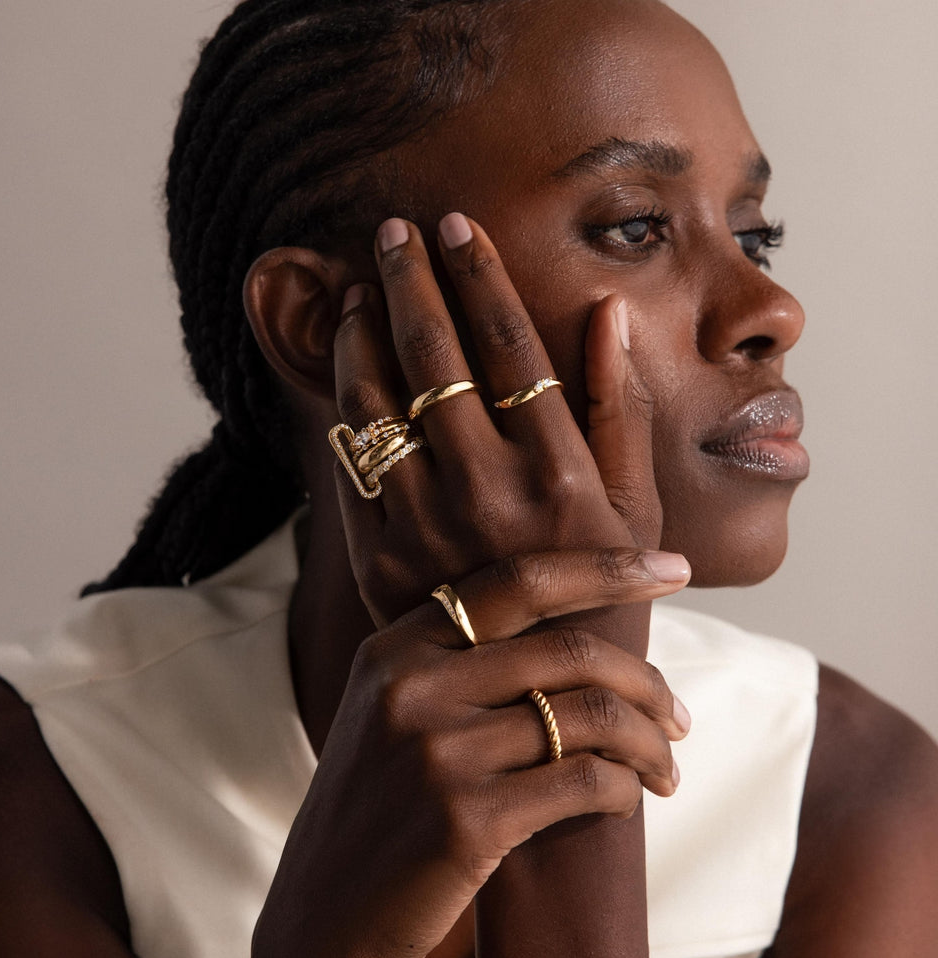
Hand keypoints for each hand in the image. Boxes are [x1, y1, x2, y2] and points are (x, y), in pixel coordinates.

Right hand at [250, 549, 687, 957]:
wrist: (323, 921)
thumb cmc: (380, 813)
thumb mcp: (394, 717)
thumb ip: (460, 667)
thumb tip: (581, 641)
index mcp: (397, 648)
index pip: (517, 580)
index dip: (605, 567)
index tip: (671, 568)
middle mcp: (412, 686)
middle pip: (568, 650)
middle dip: (647, 682)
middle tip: (679, 717)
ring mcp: (436, 751)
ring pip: (590, 715)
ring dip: (650, 742)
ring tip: (666, 770)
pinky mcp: (465, 819)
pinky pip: (585, 781)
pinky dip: (625, 788)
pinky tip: (627, 799)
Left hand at [331, 214, 662, 625]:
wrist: (537, 711)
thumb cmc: (604, 606)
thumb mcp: (635, 512)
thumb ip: (620, 410)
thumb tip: (610, 311)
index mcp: (559, 476)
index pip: (511, 346)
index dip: (479, 276)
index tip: (457, 224)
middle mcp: (487, 494)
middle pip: (435, 359)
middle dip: (409, 282)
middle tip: (391, 232)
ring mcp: (424, 530)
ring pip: (377, 404)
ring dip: (361, 335)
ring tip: (359, 290)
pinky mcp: (377, 563)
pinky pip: (350, 467)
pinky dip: (343, 410)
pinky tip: (346, 370)